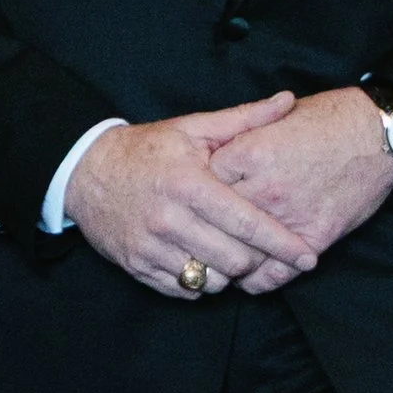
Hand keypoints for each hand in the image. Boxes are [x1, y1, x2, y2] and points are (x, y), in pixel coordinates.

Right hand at [64, 95, 319, 299]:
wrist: (84, 170)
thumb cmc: (148, 149)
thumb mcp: (193, 128)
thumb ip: (244, 119)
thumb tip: (287, 100)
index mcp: (190, 184)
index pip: (247, 224)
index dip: (283, 244)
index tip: (307, 257)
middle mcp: (170, 219)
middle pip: (234, 260)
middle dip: (256, 260)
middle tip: (262, 251)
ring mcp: (151, 246)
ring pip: (210, 281)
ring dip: (228, 273)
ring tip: (230, 254)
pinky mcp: (137, 266)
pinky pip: (183, 291)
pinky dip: (199, 283)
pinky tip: (202, 261)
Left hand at [205, 88, 392, 282]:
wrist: (378, 135)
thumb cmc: (329, 119)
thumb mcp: (276, 117)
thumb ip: (242, 135)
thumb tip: (214, 148)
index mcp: (249, 153)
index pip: (201, 185)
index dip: (194, 196)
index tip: (190, 204)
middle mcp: (263, 188)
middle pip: (214, 224)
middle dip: (203, 234)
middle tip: (195, 240)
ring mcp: (288, 216)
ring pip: (240, 253)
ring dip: (227, 263)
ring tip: (218, 265)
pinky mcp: (313, 238)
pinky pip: (273, 274)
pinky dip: (256, 282)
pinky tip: (249, 279)